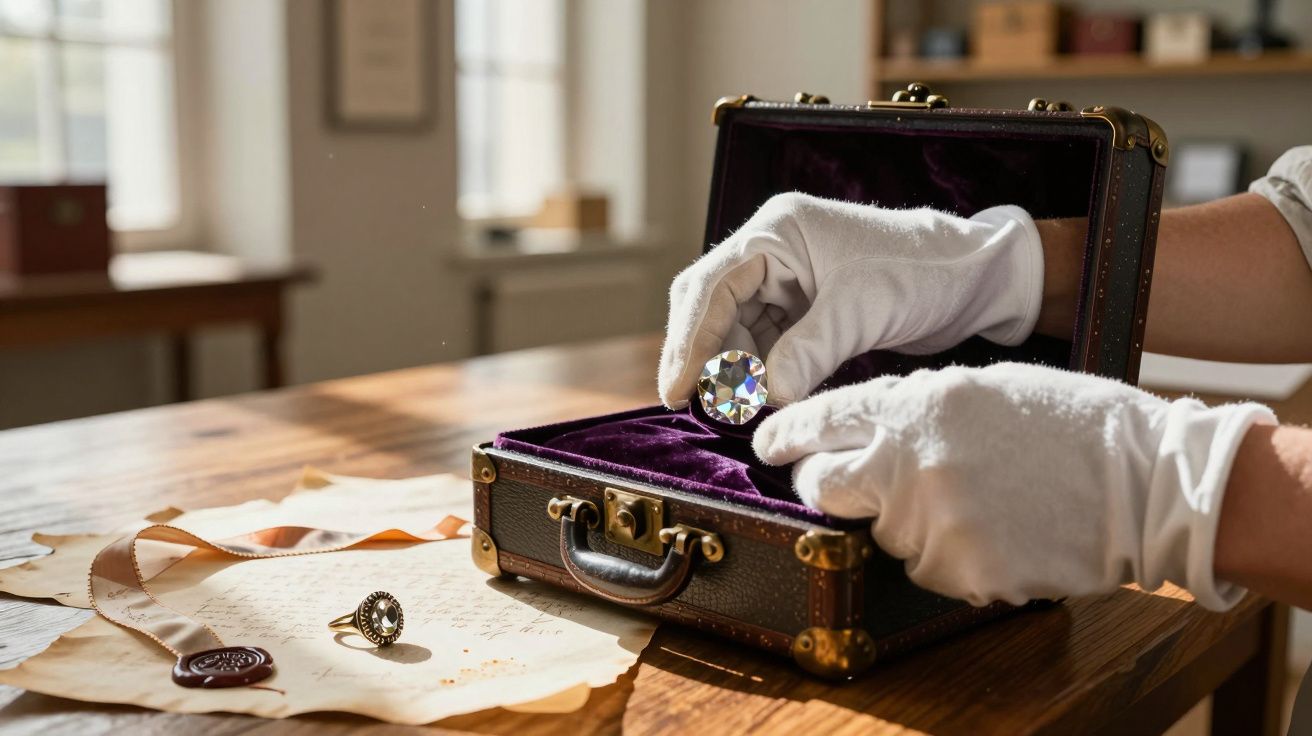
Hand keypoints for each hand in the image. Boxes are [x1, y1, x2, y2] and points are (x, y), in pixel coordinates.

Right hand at [658, 192, 1043, 407]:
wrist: (974, 277)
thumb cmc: (922, 272)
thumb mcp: (864, 309)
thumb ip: (811, 349)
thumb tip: (766, 395)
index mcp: (777, 230)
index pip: (713, 286)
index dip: (690, 340)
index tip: (679, 389)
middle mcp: (772, 250)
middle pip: (711, 306)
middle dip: (703, 357)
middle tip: (698, 407)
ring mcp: (785, 279)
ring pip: (734, 329)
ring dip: (732, 370)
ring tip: (738, 410)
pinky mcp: (802, 308)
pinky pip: (763, 343)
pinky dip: (758, 373)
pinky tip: (761, 400)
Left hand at [752, 363, 1276, 609]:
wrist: (1146, 480)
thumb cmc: (1072, 424)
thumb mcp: (982, 389)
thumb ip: (913, 409)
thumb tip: (863, 429)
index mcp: (916, 405)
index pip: (819, 421)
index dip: (785, 436)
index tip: (768, 445)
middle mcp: (910, 462)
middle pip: (820, 488)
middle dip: (820, 487)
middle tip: (841, 486)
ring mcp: (933, 521)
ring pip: (882, 534)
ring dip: (908, 523)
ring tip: (973, 502)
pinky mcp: (962, 571)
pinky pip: (927, 570)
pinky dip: (950, 557)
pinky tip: (996, 531)